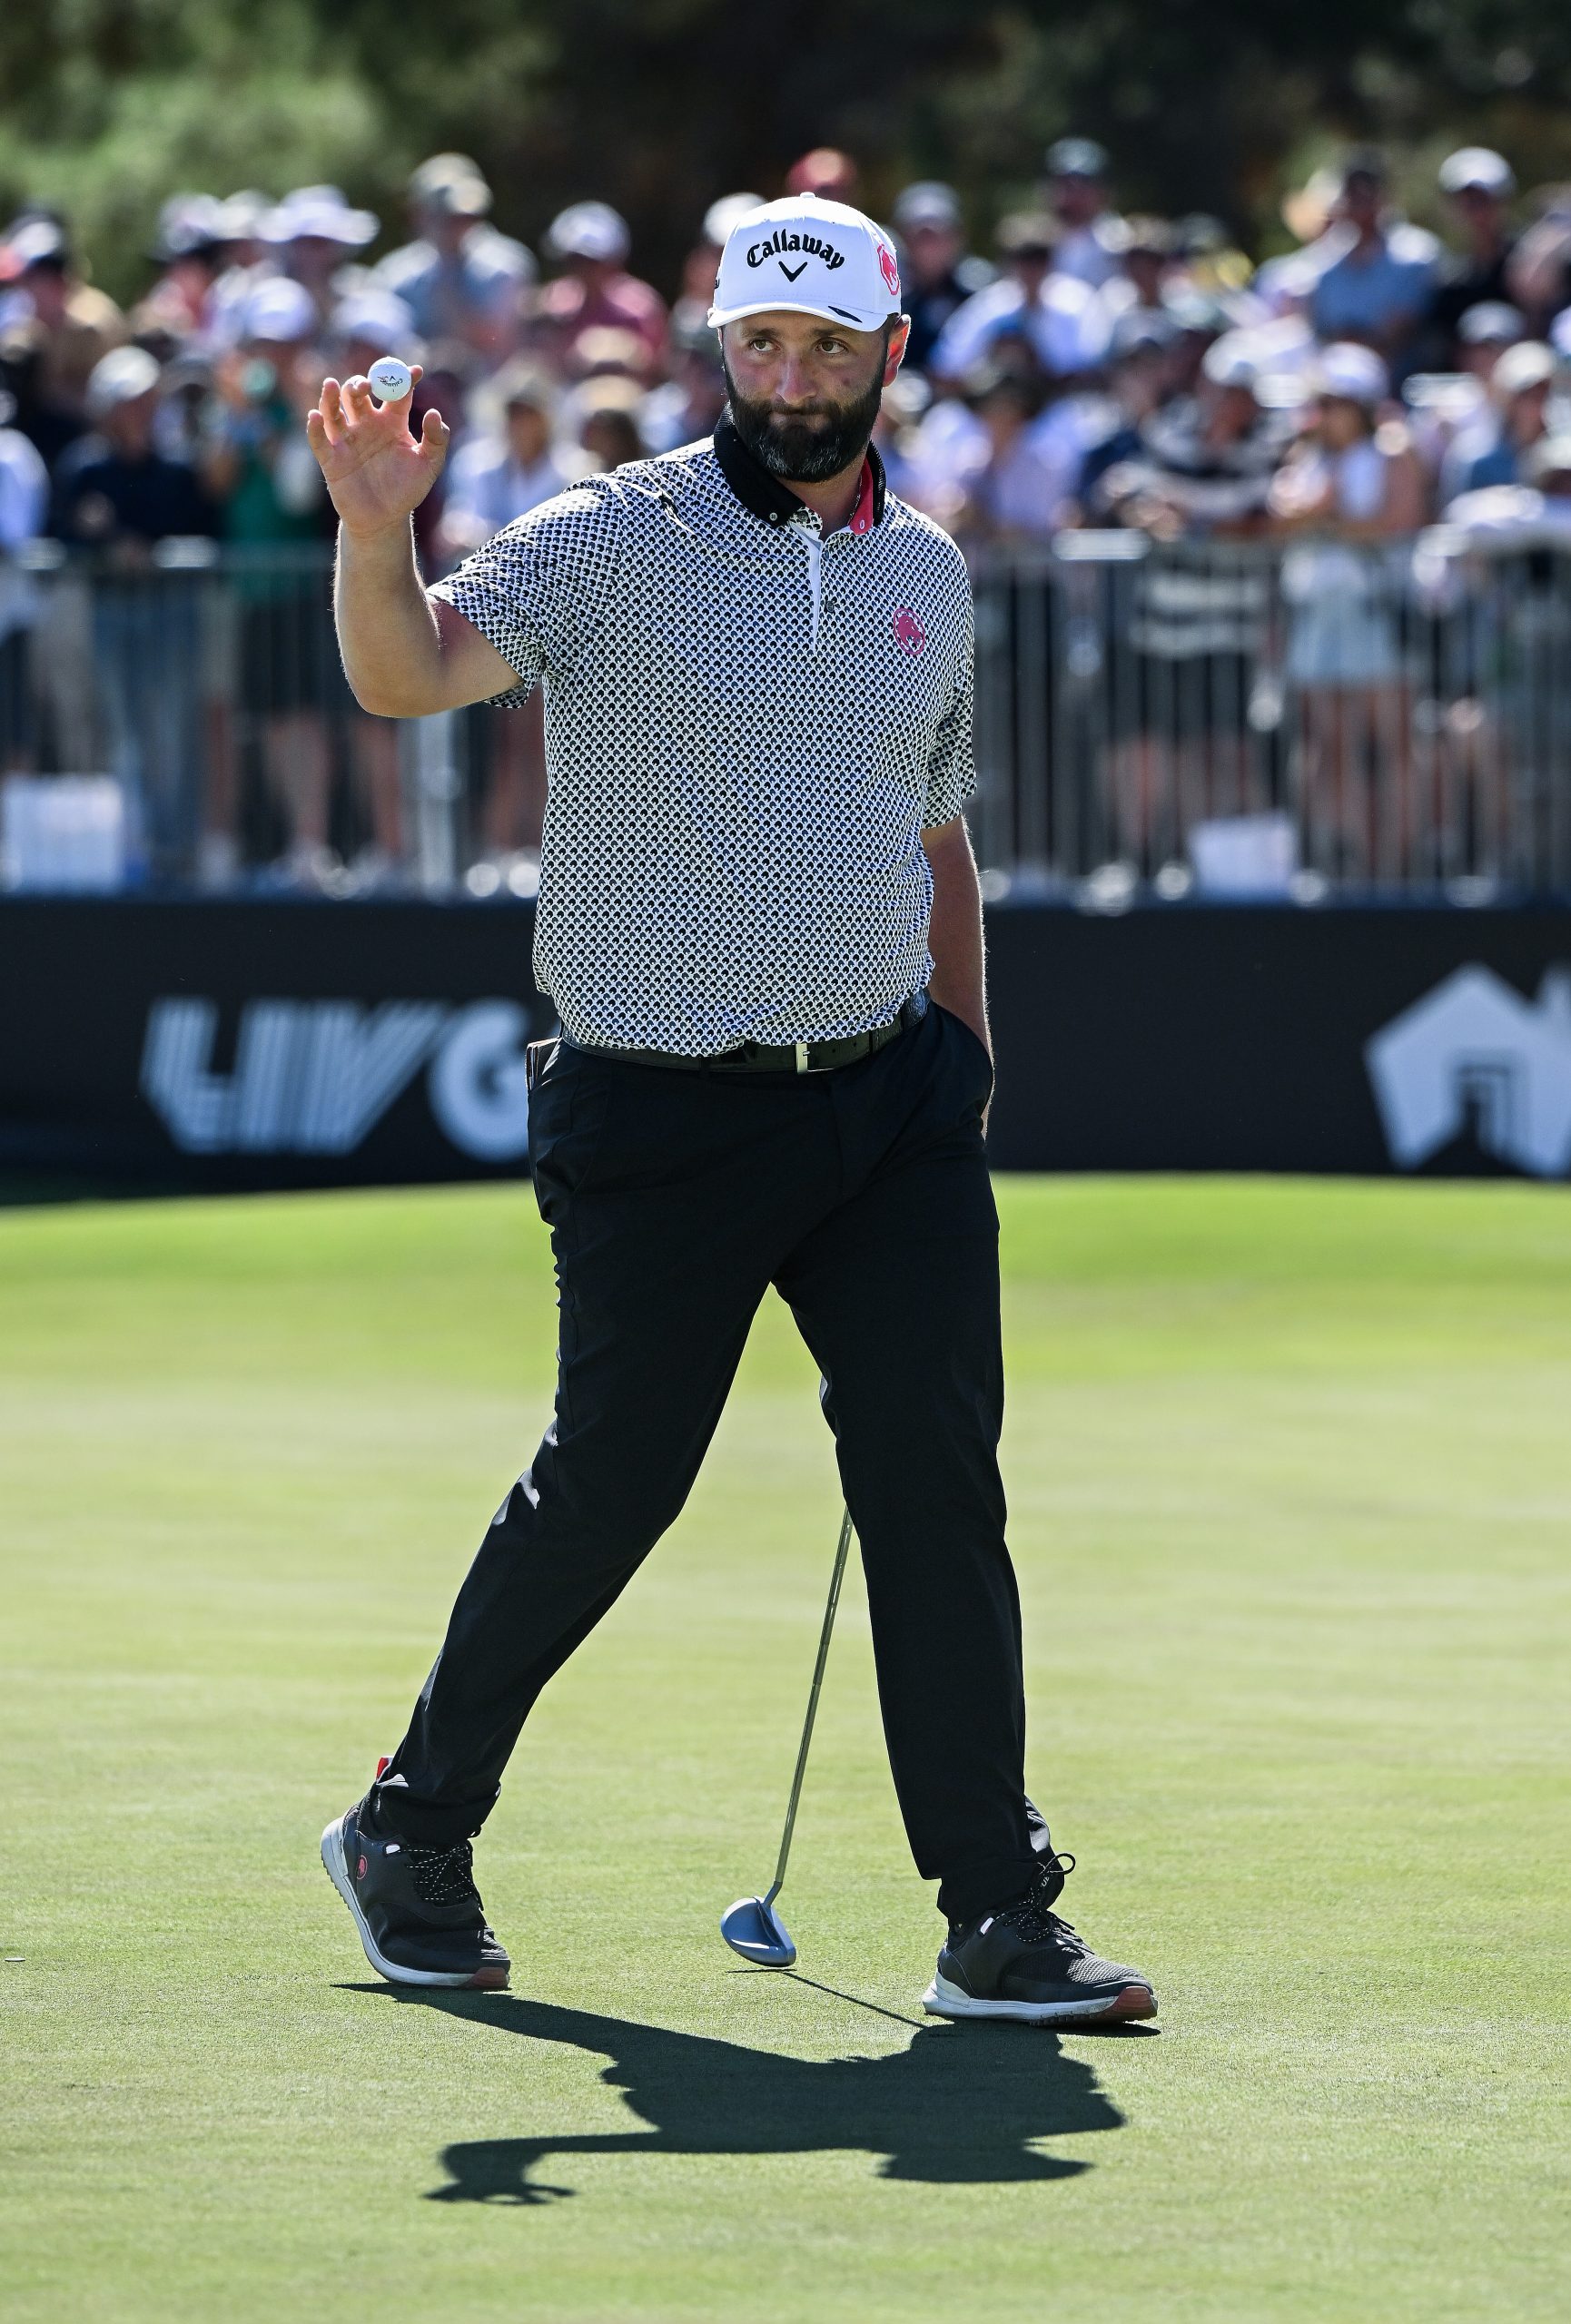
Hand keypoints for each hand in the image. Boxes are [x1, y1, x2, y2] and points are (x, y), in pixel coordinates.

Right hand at [305, 367, 449, 540]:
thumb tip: (433, 412)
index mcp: (392, 421)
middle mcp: (367, 424)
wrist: (385, 520)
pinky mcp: (331, 458)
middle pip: (357, 395)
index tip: (415, 371)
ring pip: (334, 410)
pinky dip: (315, 428)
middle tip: (366, 385)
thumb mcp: (429, 465)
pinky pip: (319, 440)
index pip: (396, 392)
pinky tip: (315, 417)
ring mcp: (347, 440)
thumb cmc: (407, 489)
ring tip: (331, 385)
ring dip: (330, 397)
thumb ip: (436, 440)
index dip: (403, 379)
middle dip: (359, 385)